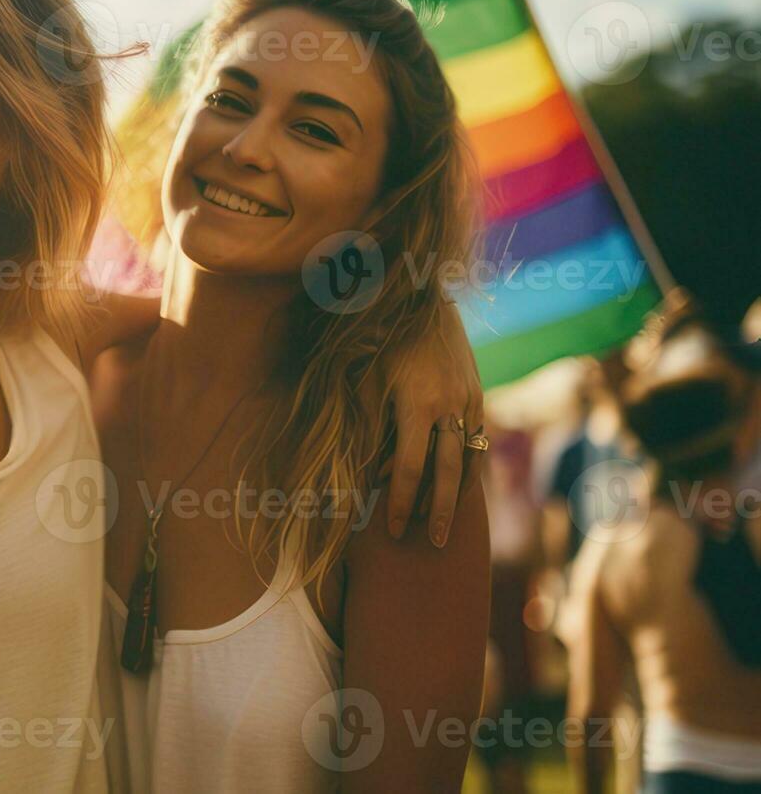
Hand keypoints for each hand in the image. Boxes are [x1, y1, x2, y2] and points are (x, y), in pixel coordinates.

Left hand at [382, 304, 484, 545]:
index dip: (401, 502)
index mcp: (416, 405)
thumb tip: (364, 467)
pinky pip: (478, 438)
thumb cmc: (381, 337)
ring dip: (460, 493)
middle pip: (447, 473)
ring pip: (469, 458)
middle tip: (437, 545)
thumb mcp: (365, 377)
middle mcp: (449, 406)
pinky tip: (464, 485)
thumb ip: (366, 421)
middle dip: (440, 512)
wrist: (424, 297)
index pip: (408, 468)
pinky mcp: (478, 393)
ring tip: (452, 524)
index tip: (395, 529)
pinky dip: (472, 465)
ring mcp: (469, 400)